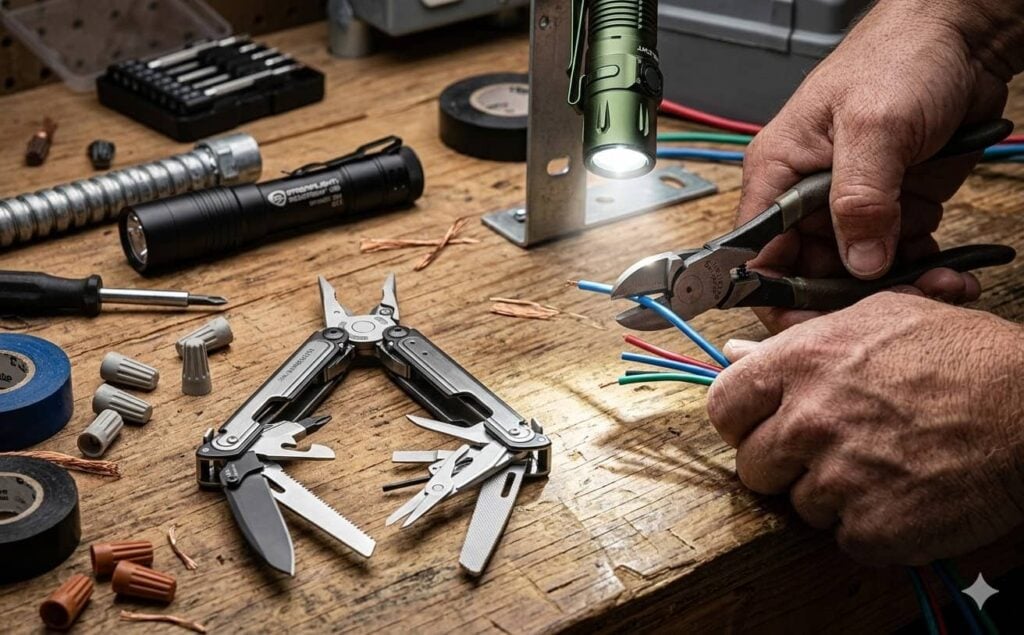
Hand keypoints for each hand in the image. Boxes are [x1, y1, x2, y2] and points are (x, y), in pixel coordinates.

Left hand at [706, 291, 1023, 564]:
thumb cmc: (965, 359)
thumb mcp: (878, 319)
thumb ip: (799, 338)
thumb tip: (734, 351)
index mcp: (801, 363)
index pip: (723, 406)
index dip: (742, 421)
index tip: (762, 426)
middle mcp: (809, 420)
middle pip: (753, 465)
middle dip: (786, 463)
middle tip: (834, 449)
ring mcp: (838, 478)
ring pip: (799, 504)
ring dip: (832, 495)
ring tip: (883, 466)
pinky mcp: (872, 528)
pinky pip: (843, 537)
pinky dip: (870, 526)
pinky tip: (903, 494)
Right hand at [739, 0, 1022, 331]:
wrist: (963, 36)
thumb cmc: (901, 56)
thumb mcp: (874, 127)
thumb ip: (859, 199)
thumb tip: (855, 262)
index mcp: (778, 174)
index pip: (757, 256)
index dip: (777, 297)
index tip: (812, 328)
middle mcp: (807, 195)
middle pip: (809, 274)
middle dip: (851, 296)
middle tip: (892, 306)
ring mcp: (851, 203)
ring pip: (857, 272)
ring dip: (895, 286)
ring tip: (937, 284)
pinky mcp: (891, 207)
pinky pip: (896, 257)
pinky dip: (922, 270)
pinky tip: (948, 271)